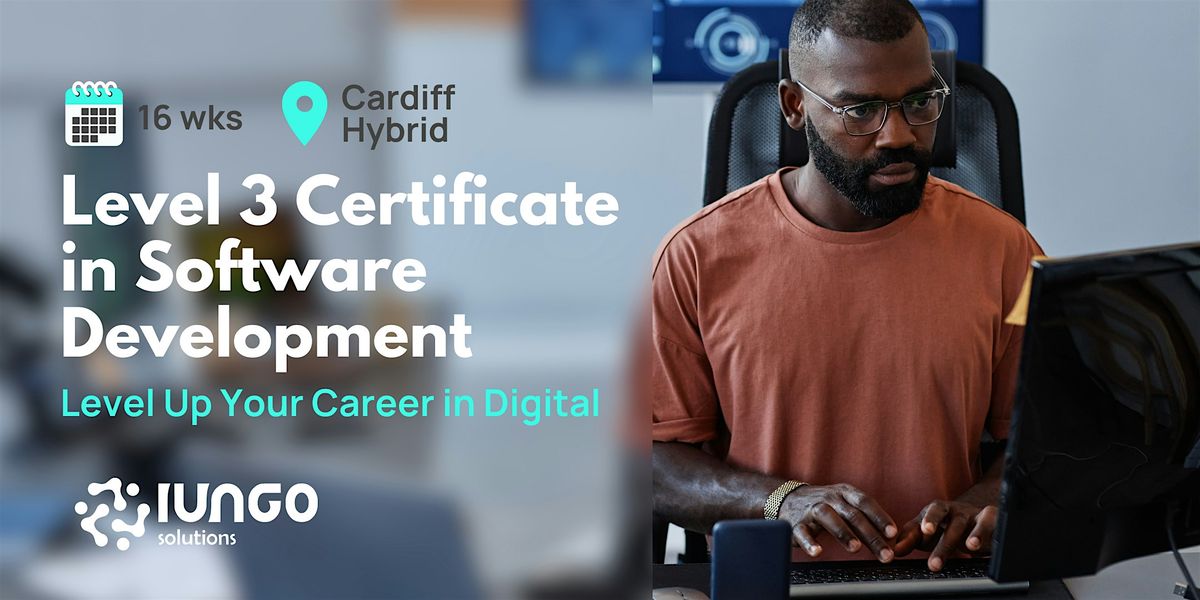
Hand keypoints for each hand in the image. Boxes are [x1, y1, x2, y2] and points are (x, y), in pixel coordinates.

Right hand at [777, 483, 898, 561]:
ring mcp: (811, 510)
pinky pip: (802, 532)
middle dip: (870, 535)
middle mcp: (829, 499)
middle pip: (852, 515)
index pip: (865, 502)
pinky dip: (809, 542)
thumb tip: (892, 538)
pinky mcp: (795, 524)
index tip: (893, 533)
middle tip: (885, 554)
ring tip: (856, 548)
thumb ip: (866, 518)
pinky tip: (817, 552)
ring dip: (843, 532)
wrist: (787, 499)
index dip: (879, 516)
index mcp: (844, 493)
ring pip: (828, 518)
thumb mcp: (845, 504)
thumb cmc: (826, 506)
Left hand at [893, 500, 997, 570]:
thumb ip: (909, 540)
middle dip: (941, 539)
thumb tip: (892, 552)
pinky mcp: (990, 518)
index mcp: (934, 510)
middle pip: (945, 518)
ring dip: (970, 535)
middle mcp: (952, 510)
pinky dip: (989, 532)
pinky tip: (989, 544)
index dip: (924, 524)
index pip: (925, 517)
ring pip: (970, 523)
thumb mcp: (926, 533)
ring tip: (970, 546)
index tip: (923, 532)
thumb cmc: (943, 527)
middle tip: (936, 560)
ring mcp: (971, 513)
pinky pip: (990, 522)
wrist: (973, 516)